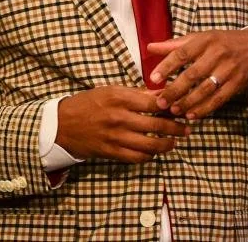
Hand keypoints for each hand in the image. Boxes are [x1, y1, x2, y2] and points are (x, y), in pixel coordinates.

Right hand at [55, 86, 190, 162]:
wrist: (61, 125)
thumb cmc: (87, 104)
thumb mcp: (110, 91)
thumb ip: (136, 94)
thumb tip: (160, 95)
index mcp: (119, 98)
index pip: (154, 103)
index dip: (171, 106)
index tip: (180, 107)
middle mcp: (119, 117)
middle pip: (157, 125)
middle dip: (176, 128)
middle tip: (186, 128)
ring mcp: (116, 137)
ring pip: (151, 145)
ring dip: (167, 145)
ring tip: (174, 142)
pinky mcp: (111, 152)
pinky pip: (137, 158)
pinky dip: (150, 156)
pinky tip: (154, 151)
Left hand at [146, 30, 247, 120]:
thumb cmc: (223, 42)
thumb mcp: (201, 38)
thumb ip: (175, 45)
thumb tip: (150, 47)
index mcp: (205, 40)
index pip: (183, 53)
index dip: (167, 66)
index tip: (153, 78)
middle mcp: (217, 54)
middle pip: (193, 74)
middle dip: (175, 90)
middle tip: (160, 101)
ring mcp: (229, 69)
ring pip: (205, 89)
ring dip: (188, 102)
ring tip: (173, 110)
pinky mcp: (237, 83)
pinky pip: (219, 99)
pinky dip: (205, 108)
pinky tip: (192, 115)